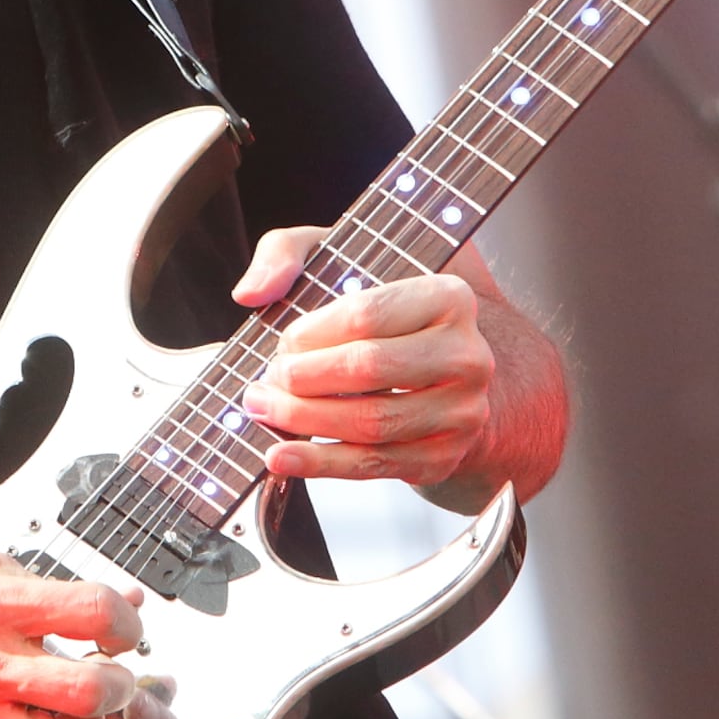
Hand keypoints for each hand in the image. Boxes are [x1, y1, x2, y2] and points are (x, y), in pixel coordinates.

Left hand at [232, 225, 498, 491]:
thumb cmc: (383, 315)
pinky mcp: (444, 455)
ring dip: (305, 422)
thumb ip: (287, 253)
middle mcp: (466, 354)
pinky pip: (375, 465)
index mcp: (448, 297)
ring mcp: (461, 410)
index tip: (283, 344)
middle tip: (263, 383)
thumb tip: (252, 291)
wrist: (443, 371)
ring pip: (372, 423)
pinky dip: (321, 464)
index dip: (312, 333)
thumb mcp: (340, 260)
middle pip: (369, 368)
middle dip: (302, 380)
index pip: (367, 315)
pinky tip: (283, 457)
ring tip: (265, 411)